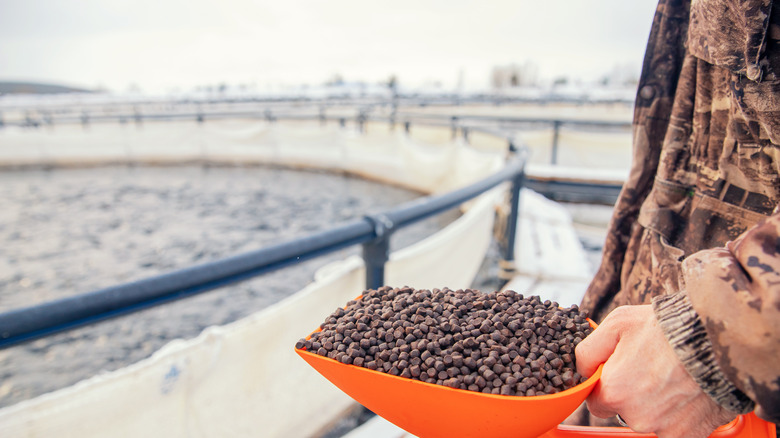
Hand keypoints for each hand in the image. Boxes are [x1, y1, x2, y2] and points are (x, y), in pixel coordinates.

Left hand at [575, 305, 735, 437]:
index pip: (597, 401)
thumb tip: (581, 369)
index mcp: (614, 392)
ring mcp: (664, 428)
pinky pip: (674, 428)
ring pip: (649, 419)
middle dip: (632, 393)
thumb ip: (589, 351)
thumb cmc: (666, 328)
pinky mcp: (689, 435)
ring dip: (655, 404)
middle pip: (624, 411)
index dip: (608, 384)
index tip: (621, 370)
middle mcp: (636, 417)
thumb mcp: (616, 324)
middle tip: (650, 368)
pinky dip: (678, 413)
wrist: (716, 339)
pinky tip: (685, 391)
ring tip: (671, 376)